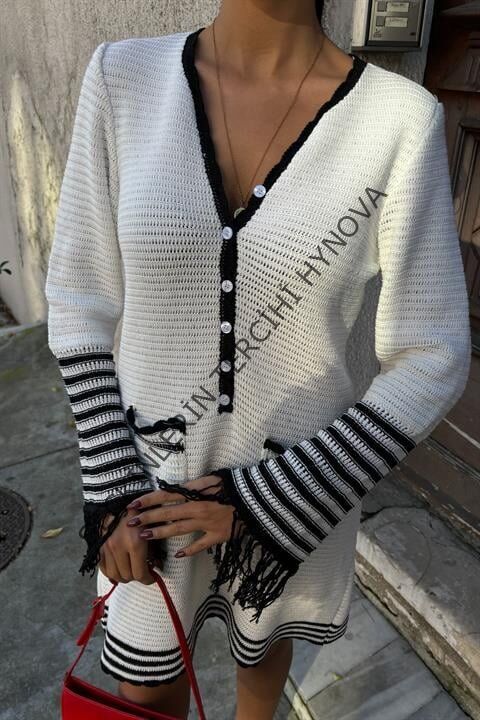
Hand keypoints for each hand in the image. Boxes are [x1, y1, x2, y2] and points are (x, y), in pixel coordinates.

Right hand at [98, 507, 156, 583]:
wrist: (118, 498)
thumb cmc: (140, 512)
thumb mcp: (151, 529)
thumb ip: (153, 550)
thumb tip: (155, 566)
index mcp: (134, 543)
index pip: (140, 574)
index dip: (148, 579)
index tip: (153, 577)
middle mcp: (118, 548)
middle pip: (127, 576)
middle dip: (137, 577)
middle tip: (144, 571)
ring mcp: (106, 548)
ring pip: (115, 575)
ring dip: (125, 576)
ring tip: (132, 570)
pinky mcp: (99, 547)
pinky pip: (104, 568)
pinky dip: (112, 572)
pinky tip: (120, 568)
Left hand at [124, 474, 244, 557]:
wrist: (256, 499)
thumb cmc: (233, 485)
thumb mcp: (212, 478)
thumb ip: (193, 485)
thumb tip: (175, 488)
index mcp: (195, 493)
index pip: (166, 496)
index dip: (148, 500)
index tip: (133, 505)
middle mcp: (197, 508)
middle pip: (167, 513)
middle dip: (148, 518)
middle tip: (130, 523)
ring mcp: (207, 523)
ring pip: (179, 529)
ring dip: (160, 533)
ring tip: (144, 537)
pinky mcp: (218, 535)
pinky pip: (201, 544)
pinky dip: (189, 550)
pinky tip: (177, 556)